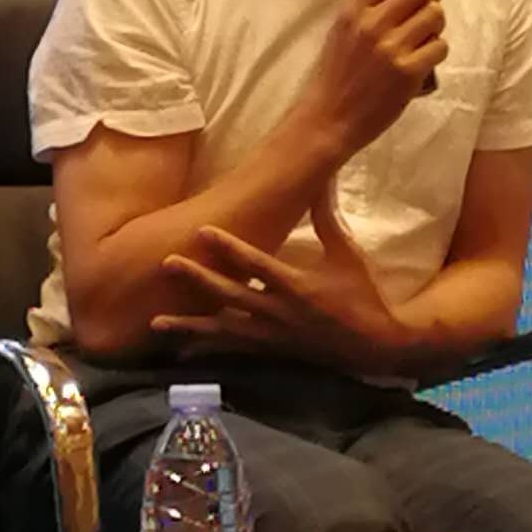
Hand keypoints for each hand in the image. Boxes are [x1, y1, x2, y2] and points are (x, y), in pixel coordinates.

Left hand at [150, 186, 410, 373]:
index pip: (256, 263)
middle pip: (230, 295)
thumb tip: (320, 179)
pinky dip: (206, 349)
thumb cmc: (361, 294)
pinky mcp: (270, 352)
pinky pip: (233, 351)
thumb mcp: (346, 253)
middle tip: (166, 264)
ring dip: (190, 325)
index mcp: (297, 285)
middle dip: (197, 280)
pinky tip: (181, 350)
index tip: (202, 231)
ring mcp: (272, 337)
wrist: (374, 345)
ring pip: (224, 331)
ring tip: (156, 322)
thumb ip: (326, 218)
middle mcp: (279, 313)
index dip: (229, 248)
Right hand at [300, 0, 447, 159]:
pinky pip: (439, 46)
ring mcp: (391, 49)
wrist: (330, 117)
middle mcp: (371, 25)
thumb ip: (363, 2)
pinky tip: (424, 57)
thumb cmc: (336, 73)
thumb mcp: (340, 29)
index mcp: (352, 11)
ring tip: (426, 33)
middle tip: (428, 4)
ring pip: (434, 15)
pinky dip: (437, 49)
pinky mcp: (408, 73)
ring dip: (436, 21)